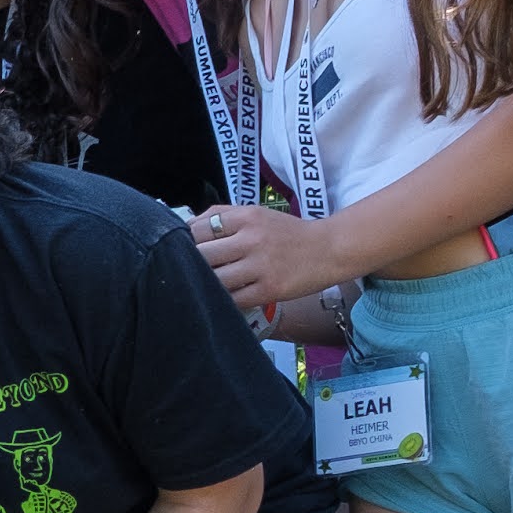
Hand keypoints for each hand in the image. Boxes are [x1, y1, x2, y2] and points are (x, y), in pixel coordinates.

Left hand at [194, 203, 341, 329]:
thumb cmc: (287, 233)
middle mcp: (252, 239)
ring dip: (206, 284)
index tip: (182, 249)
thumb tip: (186, 226)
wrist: (329, 249)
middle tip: (189, 270)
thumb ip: (221, 215)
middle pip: (202, 255)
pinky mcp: (269, 290)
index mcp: (246, 217)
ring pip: (215, 280)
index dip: (184, 242)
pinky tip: (225, 296)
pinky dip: (225, 299)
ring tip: (207, 284)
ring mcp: (261, 266)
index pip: (198, 229)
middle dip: (192, 264)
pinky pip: (233, 299)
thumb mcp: (256, 213)